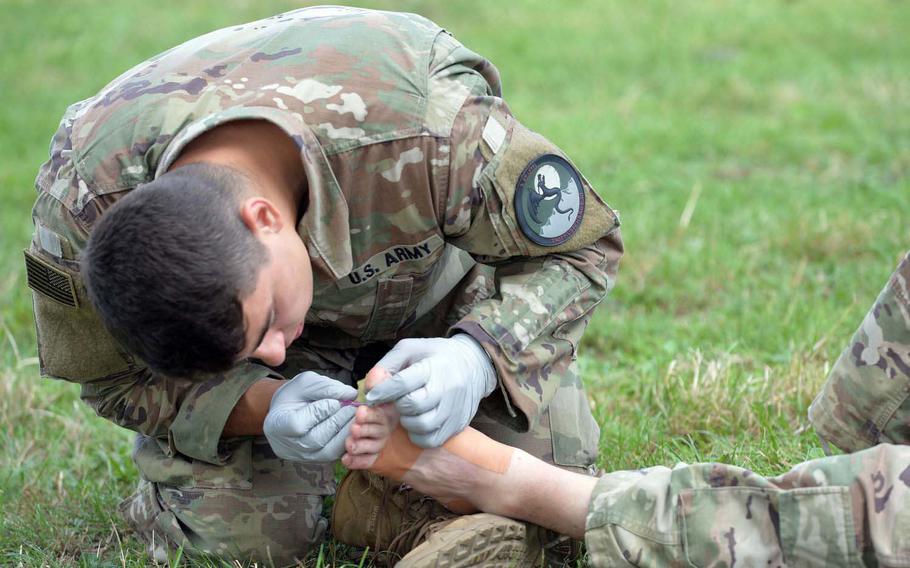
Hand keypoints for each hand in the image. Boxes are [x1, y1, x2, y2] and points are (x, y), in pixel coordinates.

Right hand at [263, 371, 356, 461]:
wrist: (290, 411)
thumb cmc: (295, 396)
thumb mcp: (306, 383)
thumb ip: (326, 387)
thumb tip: (351, 394)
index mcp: (277, 424)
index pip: (297, 424)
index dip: (318, 413)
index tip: (334, 402)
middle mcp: (287, 445)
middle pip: (316, 440)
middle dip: (338, 423)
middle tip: (354, 409)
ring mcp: (302, 456)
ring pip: (328, 451)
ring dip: (345, 434)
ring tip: (357, 418)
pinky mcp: (317, 460)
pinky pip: (335, 455)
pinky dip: (347, 442)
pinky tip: (355, 428)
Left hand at [365, 334, 496, 447]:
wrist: (473, 365)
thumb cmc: (435, 356)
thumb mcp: (409, 350)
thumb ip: (387, 366)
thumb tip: (370, 388)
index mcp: (433, 366)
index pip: (403, 383)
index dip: (383, 391)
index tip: (372, 396)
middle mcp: (447, 388)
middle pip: (412, 405)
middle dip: (398, 405)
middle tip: (397, 401)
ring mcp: (455, 408)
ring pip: (422, 426)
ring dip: (408, 421)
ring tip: (409, 411)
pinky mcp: (458, 424)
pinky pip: (432, 440)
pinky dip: (419, 435)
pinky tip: (417, 423)